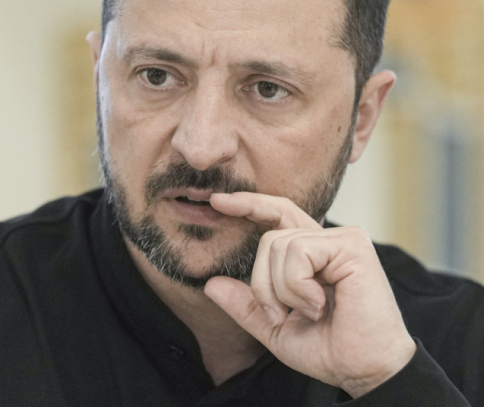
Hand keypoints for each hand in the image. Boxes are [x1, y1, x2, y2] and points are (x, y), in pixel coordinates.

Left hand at [204, 192, 415, 397]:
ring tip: (310, 312)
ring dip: (282, 290)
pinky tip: (320, 305)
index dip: (250, 204)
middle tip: (282, 315)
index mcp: (312, 253)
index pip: (278, 214)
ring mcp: (341, 239)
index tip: (217, 201)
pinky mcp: (351, 245)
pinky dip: (297, 286)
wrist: (364, 372)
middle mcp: (327, 239)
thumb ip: (246, 304)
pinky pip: (298, 253)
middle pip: (269, 237)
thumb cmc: (328, 348)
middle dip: (263, 282)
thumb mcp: (275, 327)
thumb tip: (210, 284)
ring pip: (278, 245)